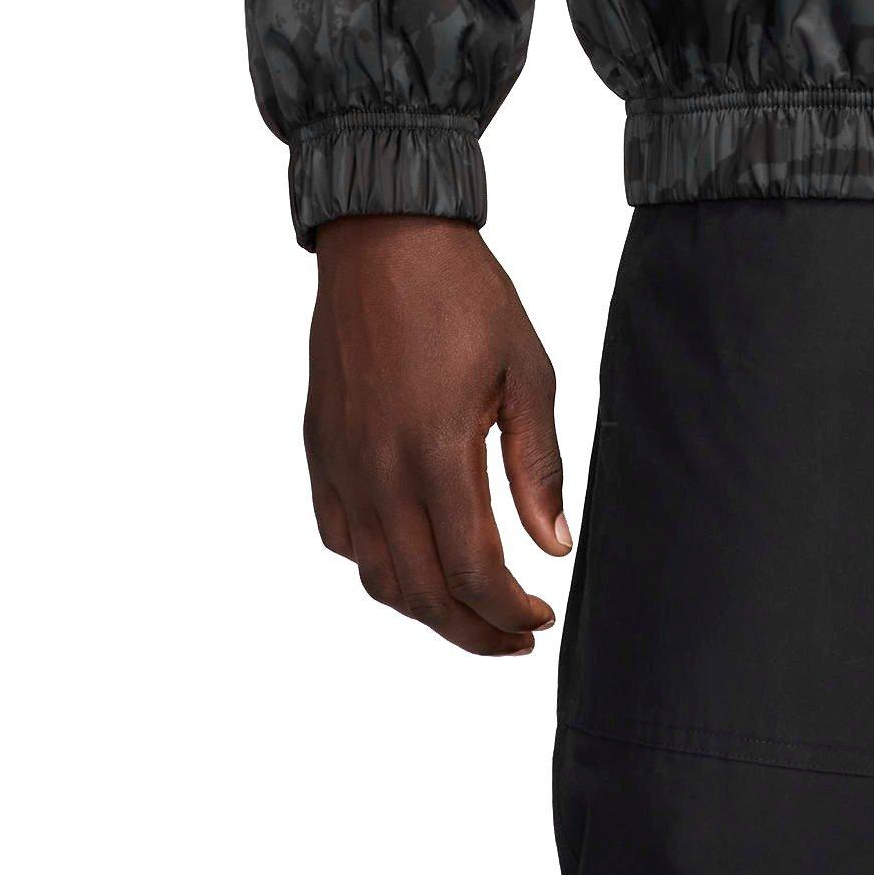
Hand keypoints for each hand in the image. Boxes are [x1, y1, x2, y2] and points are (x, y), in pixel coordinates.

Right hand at [305, 217, 570, 654]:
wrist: (386, 239)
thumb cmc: (464, 293)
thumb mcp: (526, 370)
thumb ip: (537, 465)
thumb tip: (553, 544)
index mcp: (436, 452)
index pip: (471, 572)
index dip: (507, 612)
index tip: (540, 618)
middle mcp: (379, 471)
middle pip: (420, 593)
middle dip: (471, 630)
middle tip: (515, 636)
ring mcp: (342, 464)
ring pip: (375, 575)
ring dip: (424, 608)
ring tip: (471, 610)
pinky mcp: (320, 449)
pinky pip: (341, 536)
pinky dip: (377, 565)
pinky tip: (414, 557)